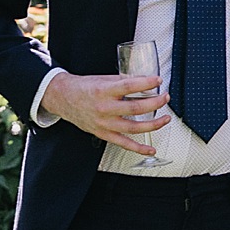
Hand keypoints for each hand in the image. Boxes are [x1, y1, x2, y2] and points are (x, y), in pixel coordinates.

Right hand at [43, 69, 169, 154]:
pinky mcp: (103, 134)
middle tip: (165, 97)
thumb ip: (123, 81)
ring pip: (133, 128)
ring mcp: (104, 123)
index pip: (129, 86)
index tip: (158, 80)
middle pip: (135, 108)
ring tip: (165, 119)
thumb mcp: (103, 79)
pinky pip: (123, 143)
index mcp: (104, 91)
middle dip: (155, 103)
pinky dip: (138, 148)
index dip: (146, 83)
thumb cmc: (84, 87)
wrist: (63, 98)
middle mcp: (104, 108)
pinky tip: (151, 150)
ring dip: (153, 124)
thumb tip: (144, 81)